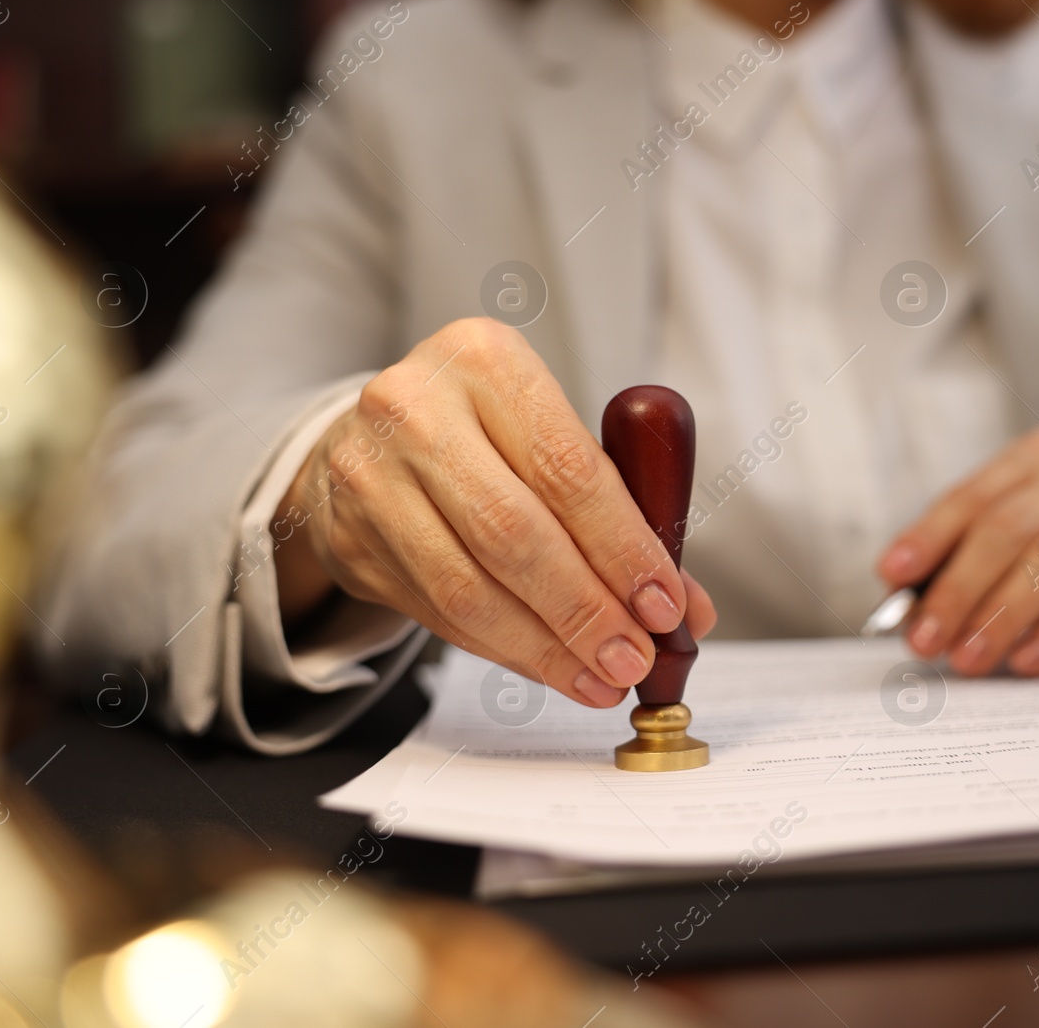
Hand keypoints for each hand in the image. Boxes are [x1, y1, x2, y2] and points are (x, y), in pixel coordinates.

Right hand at [271, 318, 716, 708]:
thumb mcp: (553, 438)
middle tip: (634, 656)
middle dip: (586, 609)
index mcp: (485, 362)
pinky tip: (551, 667)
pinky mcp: (350, 538)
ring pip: (469, 587)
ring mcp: (371, 476)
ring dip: (546, 646)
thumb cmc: (486, 433)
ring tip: (603, 676)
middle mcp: (416, 410)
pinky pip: (439, 613)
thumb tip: (689, 611)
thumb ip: (625, 512)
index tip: (664, 605)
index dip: (621, 546)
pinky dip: (505, 650)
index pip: (566, 467)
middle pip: (513, 532)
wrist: (370, 437)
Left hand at [876, 427, 1038, 675]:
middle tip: (926, 641)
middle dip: (960, 588)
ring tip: (969, 659)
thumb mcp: (1015, 550)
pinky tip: (1028, 662)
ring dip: (1004, 615)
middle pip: (1012, 527)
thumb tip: (906, 610)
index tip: (892, 577)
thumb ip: (961, 566)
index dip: (930, 537)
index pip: (975, 496)